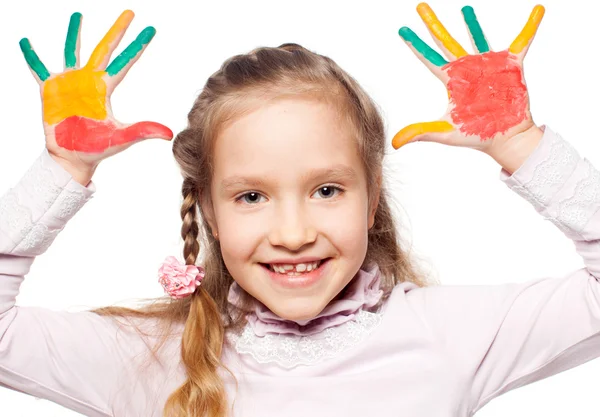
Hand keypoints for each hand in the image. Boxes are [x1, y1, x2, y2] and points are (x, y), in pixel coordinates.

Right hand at [20, 10, 172, 171]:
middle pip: (104, 48)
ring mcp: (69, 83)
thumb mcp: (121, 137)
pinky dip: (32, 56)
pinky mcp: (49, 90)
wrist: (72, 158)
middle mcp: (89, 81)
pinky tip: (25, 43)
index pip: (125, 61)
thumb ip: (142, 131)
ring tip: (78, 16)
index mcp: (105, 88)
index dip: (137, 45)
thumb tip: (169, 134)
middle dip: (116, 30)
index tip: (150, 29)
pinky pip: (38, 68)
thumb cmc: (97, 149)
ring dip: (73, 34)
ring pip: (71, 52)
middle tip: (129, 12)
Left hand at [393, 3, 543, 158]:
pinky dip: (531, 26)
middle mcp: (468, 69)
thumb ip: (420, 132)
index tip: (402, 30)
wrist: (506, 138)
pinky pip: (523, 41)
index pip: (428, 58)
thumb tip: (394, 142)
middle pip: (445, 40)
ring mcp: (488, 65)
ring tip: (463, 8)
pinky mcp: (511, 65)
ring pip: (477, 37)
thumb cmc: (476, 136)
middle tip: (420, 6)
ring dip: (471, 22)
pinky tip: (538, 10)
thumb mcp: (445, 133)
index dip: (415, 44)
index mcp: (452, 81)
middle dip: (433, 23)